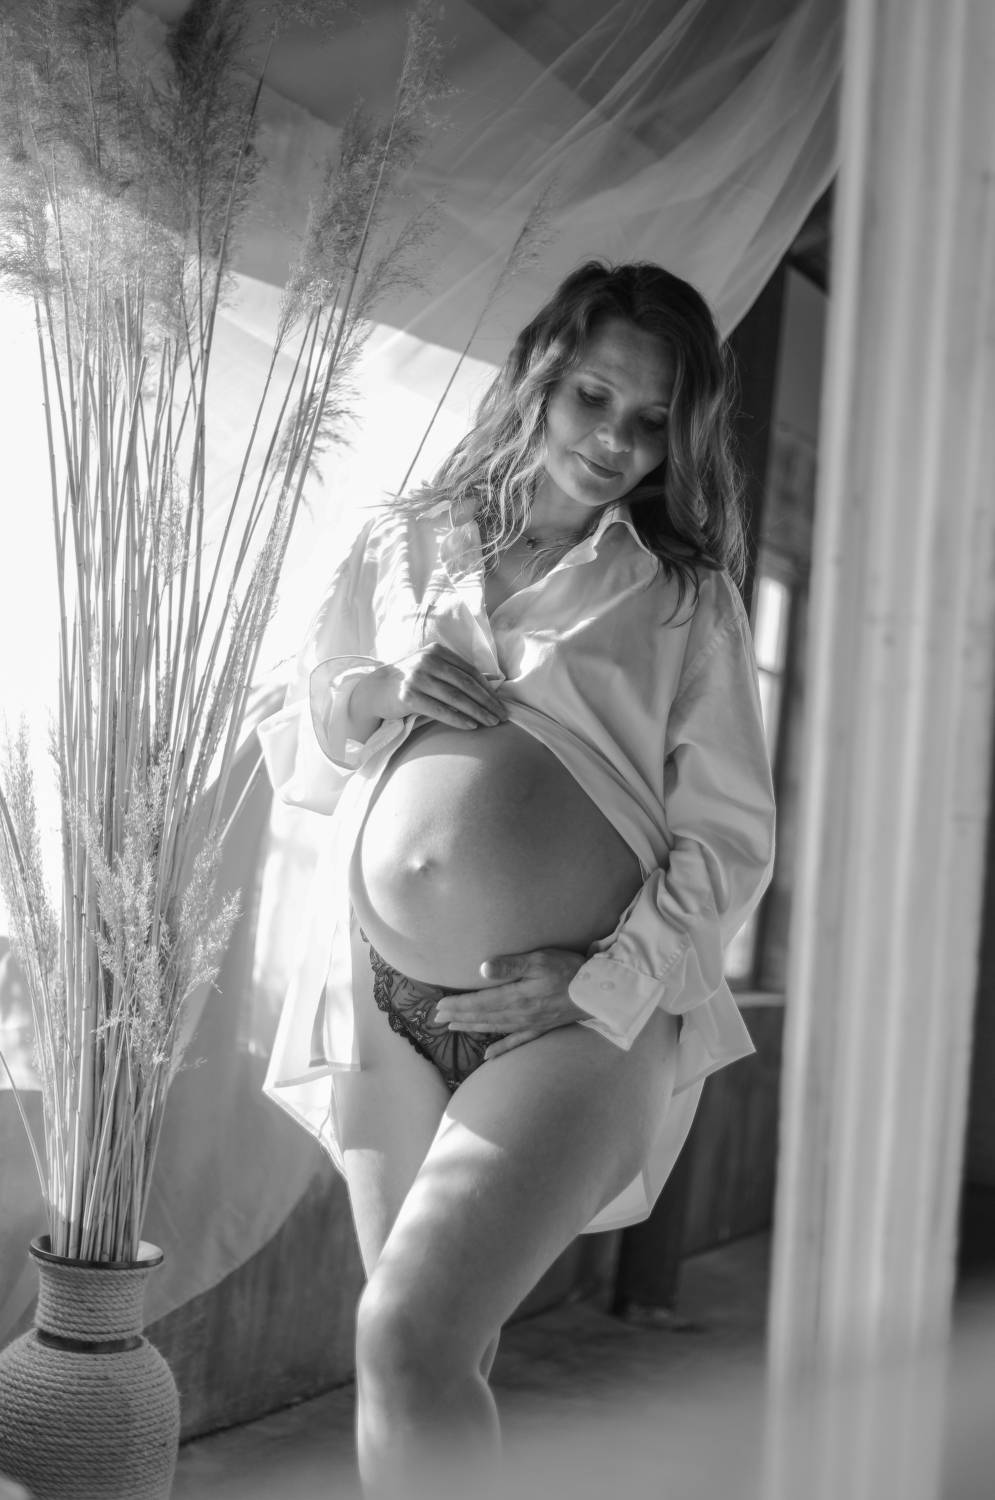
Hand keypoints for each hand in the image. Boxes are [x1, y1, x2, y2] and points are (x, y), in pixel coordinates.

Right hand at [351, 644, 507, 730]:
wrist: (376, 689)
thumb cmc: (410, 679)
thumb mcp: (433, 668)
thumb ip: (458, 672)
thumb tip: (492, 680)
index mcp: (437, 652)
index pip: (469, 671)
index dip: (487, 689)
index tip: (500, 703)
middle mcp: (427, 662)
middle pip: (465, 684)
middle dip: (487, 702)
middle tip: (502, 716)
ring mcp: (417, 678)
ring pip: (455, 697)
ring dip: (477, 712)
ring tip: (491, 723)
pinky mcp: (408, 696)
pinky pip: (439, 710)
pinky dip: (458, 719)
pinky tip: (471, 726)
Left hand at [434, 947, 588, 1059]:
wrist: (598, 993)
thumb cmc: (569, 971)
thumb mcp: (539, 960)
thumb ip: (510, 965)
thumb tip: (482, 970)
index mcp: (515, 997)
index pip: (479, 1002)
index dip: (457, 1005)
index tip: (439, 1006)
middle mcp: (518, 1015)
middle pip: (482, 1017)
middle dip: (458, 1017)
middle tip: (437, 1018)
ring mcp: (529, 1024)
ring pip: (493, 1028)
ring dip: (472, 1028)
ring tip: (452, 1028)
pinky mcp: (540, 1028)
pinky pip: (515, 1042)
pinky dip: (500, 1048)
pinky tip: (488, 1056)